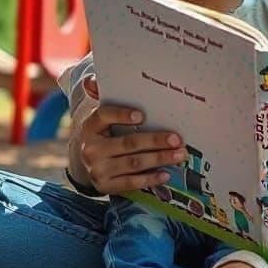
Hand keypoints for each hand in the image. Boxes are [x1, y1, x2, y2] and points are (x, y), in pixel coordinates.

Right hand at [72, 76, 185, 194]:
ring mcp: (97, 169)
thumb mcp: (101, 118)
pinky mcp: (105, 186)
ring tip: (180, 154)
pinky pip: (131, 183)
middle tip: (177, 138)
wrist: (87, 165)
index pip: (104, 116)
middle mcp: (91, 148)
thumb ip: (102, 97)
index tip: (142, 115)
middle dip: (155, 140)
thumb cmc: (103, 134)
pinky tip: (166, 174)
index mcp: (91, 126)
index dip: (121, 115)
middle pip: (127, 143)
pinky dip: (150, 179)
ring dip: (159, 158)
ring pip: (133, 163)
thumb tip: (92, 81)